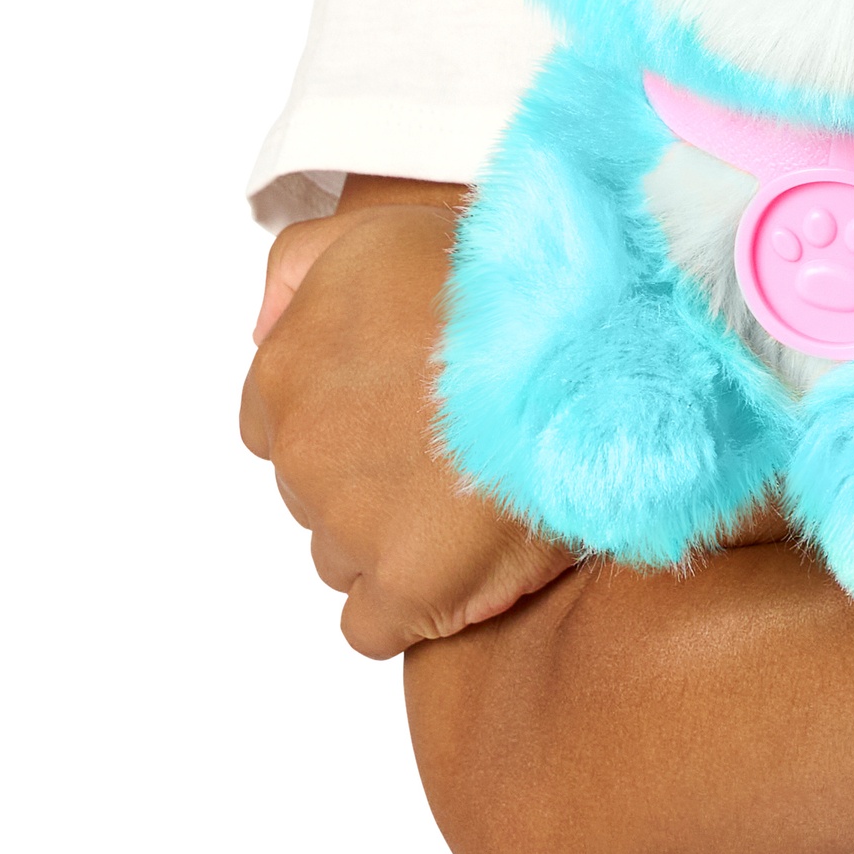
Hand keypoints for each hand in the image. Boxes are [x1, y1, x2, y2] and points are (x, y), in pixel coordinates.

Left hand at [240, 193, 574, 658]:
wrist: (592, 332)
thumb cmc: (504, 274)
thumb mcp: (381, 228)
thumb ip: (300, 268)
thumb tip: (260, 328)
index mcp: (289, 365)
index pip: (282, 422)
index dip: (353, 416)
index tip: (413, 407)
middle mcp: (303, 449)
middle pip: (318, 492)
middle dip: (376, 477)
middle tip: (460, 445)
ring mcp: (350, 525)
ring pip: (345, 558)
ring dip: (399, 538)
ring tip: (481, 494)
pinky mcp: (408, 588)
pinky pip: (376, 625)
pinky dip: (419, 603)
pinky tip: (472, 558)